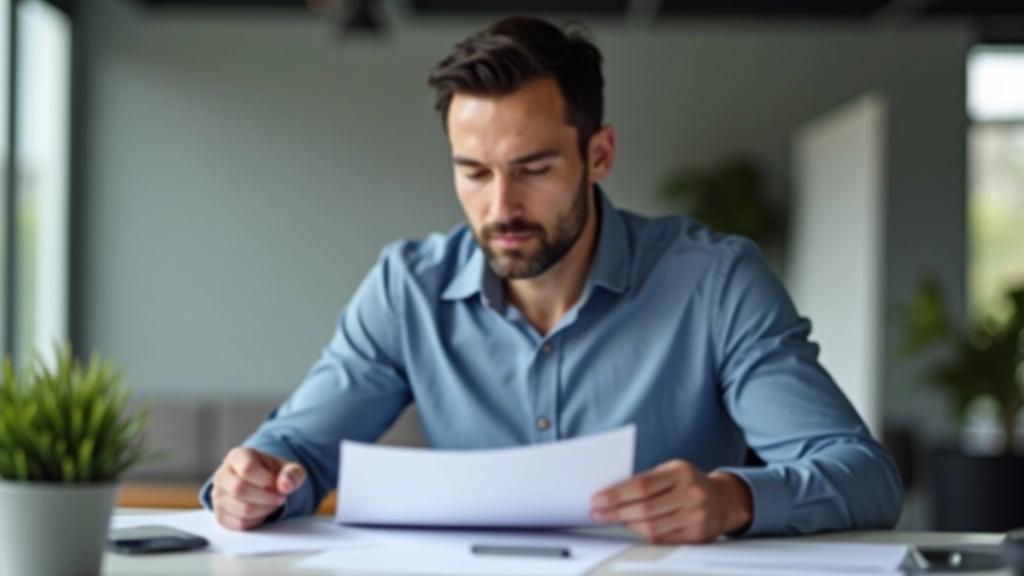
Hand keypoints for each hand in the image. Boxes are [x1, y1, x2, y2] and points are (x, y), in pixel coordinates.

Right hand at [212, 447, 306, 530]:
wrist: (261, 484)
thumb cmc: (272, 473)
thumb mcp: (288, 468)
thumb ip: (293, 473)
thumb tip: (286, 485)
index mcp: (237, 456)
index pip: (248, 469)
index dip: (267, 480)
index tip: (278, 485)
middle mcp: (222, 474)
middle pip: (239, 489)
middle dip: (266, 498)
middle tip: (279, 498)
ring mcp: (218, 495)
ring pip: (240, 509)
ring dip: (263, 510)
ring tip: (272, 504)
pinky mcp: (220, 515)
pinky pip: (239, 524)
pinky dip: (256, 521)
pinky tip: (262, 512)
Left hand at [590, 459, 752, 543]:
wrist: (724, 500)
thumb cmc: (689, 483)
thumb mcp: (671, 471)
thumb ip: (646, 481)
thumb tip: (610, 494)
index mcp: (681, 472)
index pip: (641, 485)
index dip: (616, 494)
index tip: (598, 500)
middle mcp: (691, 493)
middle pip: (644, 508)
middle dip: (616, 512)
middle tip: (598, 513)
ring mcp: (696, 516)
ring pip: (652, 527)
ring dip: (628, 524)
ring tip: (614, 519)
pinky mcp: (697, 536)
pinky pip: (662, 539)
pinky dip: (643, 534)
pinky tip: (634, 527)